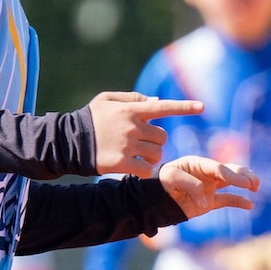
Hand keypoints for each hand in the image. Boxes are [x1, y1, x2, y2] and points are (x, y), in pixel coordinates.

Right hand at [87, 91, 202, 175]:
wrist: (68, 141)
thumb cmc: (89, 119)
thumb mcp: (106, 100)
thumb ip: (133, 98)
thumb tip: (158, 100)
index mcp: (130, 110)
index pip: (163, 107)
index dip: (184, 107)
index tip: (203, 107)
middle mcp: (131, 126)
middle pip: (162, 137)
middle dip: (155, 141)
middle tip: (141, 144)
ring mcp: (127, 145)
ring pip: (157, 154)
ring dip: (151, 156)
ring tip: (135, 155)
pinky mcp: (122, 163)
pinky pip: (146, 169)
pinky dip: (143, 171)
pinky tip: (132, 168)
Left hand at [158, 155, 258, 218]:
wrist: (154, 199)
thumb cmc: (161, 183)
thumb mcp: (171, 179)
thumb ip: (191, 185)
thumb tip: (206, 202)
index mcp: (198, 163)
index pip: (218, 168)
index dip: (231, 175)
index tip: (242, 183)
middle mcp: (206, 173)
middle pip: (230, 171)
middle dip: (244, 175)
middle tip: (253, 183)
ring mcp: (210, 187)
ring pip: (232, 182)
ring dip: (246, 183)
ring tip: (255, 187)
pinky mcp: (209, 201)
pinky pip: (228, 200)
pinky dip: (239, 202)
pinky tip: (250, 204)